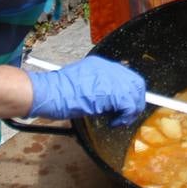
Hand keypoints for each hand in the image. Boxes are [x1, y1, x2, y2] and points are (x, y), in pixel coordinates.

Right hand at [27, 57, 146, 124]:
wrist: (50, 92)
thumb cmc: (57, 91)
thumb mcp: (80, 82)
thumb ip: (96, 86)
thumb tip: (108, 101)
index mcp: (101, 64)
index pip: (125, 75)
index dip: (129, 91)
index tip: (127, 104)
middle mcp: (109, 69)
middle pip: (136, 82)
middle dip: (135, 100)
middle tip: (127, 114)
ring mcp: (112, 79)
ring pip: (135, 94)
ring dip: (131, 110)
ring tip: (119, 120)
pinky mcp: (113, 93)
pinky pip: (130, 106)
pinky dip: (125, 117)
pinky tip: (114, 123)